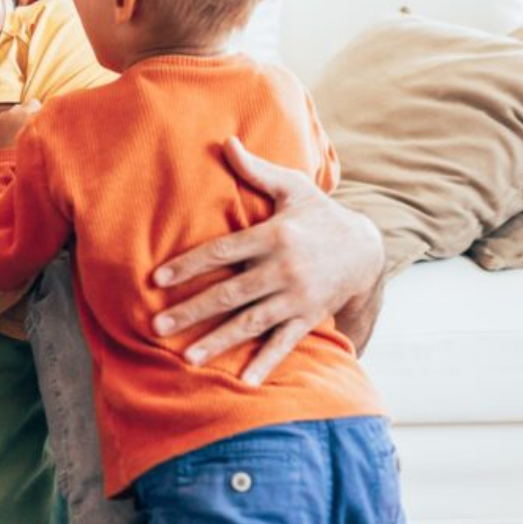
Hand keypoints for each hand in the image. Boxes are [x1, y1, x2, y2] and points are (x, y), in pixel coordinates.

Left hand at [0, 99, 40, 153]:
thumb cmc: (32, 153)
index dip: (36, 113)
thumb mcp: (44, 135)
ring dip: (10, 124)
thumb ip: (44, 122)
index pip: (34, 103)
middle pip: (19, 109)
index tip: (37, 123)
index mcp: (29, 111)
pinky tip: (3, 144)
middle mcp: (13, 112)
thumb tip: (44, 117)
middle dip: (22, 118)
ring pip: (6, 117)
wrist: (11, 166)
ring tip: (13, 140)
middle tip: (24, 133)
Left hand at [152, 136, 383, 385]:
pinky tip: (244, 381)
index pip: (221, 252)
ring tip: (187, 358)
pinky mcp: (309, 317)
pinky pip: (284, 343)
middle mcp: (283, 269)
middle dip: (191, 310)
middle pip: (229, 292)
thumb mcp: (293, 187)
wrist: (367, 249)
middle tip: (156, 326)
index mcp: (273, 236)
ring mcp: (297, 297)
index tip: (156, 279)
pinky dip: (266, 363)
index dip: (188, 265)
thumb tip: (226, 142)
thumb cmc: (319, 215)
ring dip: (218, 341)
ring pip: (251, 322)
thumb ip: (256, 170)